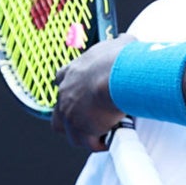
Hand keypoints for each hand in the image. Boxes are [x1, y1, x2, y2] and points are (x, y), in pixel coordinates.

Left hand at [53, 35, 135, 149]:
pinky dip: (97, 143)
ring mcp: (69, 112)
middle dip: (76, 116)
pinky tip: (109, 140)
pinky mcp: (79, 129)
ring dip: (84, 133)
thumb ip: (119, 44)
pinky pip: (86, 142)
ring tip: (102, 132)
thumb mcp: (120, 44)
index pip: (61, 79)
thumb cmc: (119, 60)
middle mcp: (65, 92)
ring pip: (68, 130)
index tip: (82, 93)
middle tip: (96, 117)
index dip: (71, 87)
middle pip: (60, 111)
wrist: (117, 77)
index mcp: (72, 71)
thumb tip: (125, 41)